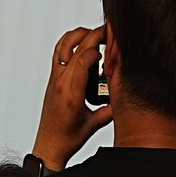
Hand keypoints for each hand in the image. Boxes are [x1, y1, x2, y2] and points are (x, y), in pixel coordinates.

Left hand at [32, 24, 113, 171]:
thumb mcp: (95, 123)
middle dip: (93, 34)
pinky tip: (81, 44)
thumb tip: (126, 94)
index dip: (99, 48)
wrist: (49, 145)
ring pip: (63, 45)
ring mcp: (55, 79)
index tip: (111, 46)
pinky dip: (69, 43)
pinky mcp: (52, 79)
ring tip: (94, 34)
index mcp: (72, 93)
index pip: (83, 59)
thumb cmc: (68, 137)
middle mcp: (61, 82)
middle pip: (75, 47)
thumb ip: (112, 109)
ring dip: (78, 35)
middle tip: (108, 31)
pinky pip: (58, 53)